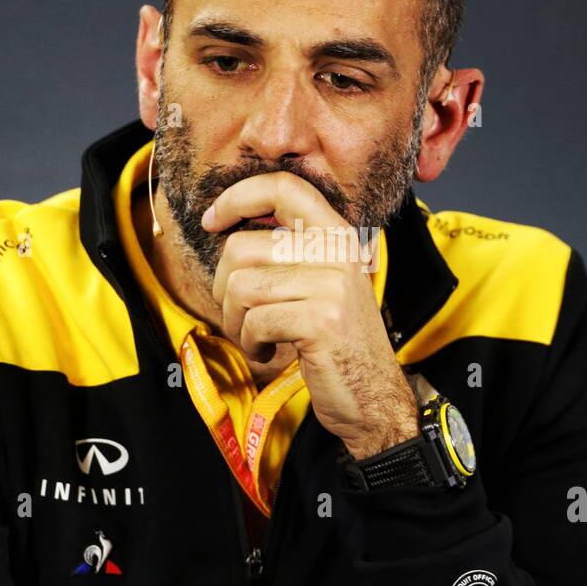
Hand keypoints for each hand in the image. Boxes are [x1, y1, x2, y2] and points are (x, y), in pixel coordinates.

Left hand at [202, 170, 418, 458]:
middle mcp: (339, 251)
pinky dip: (251, 344)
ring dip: (235, 322)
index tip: (212, 220)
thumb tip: (229, 226)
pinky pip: (255, 321)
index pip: (283, 187)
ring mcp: (333, 285)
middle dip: (224, 289)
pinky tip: (270, 353)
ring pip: (241, 286)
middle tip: (241, 316)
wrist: (374, 398)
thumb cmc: (337, 344)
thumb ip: (289, 252)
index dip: (238, 197)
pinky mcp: (322, 320)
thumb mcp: (321, 284)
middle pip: (243, 247)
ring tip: (257, 338)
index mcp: (338, 235)